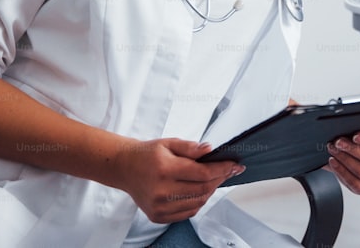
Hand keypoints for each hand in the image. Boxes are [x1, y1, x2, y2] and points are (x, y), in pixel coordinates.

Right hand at [114, 138, 244, 222]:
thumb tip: (210, 150)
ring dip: (211, 191)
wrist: (124, 168)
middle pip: (202, 189)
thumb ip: (191, 147)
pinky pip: (187, 213)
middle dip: (220, 179)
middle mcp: (161, 191)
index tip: (235, 165)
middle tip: (229, 171)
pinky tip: (201, 191)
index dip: (223, 169)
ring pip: (197, 203)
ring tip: (215, 179)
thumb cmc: (147, 154)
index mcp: (165, 169)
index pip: (202, 173)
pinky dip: (198, 202)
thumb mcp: (169, 143)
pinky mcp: (157, 216)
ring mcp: (159, 207)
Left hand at [326, 130, 359, 194]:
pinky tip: (334, 162)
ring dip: (344, 159)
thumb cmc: (359, 145)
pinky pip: (353, 182)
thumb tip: (345, 130)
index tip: (355, 136)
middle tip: (339, 142)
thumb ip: (358, 133)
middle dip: (352, 149)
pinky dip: (341, 171)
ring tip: (333, 150)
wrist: (354, 159)